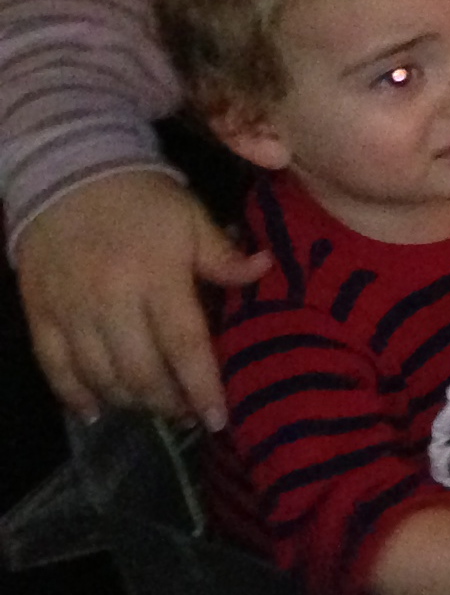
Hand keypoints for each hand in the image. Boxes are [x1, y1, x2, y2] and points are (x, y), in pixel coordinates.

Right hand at [17, 172, 273, 426]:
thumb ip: (223, 255)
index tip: (220, 419)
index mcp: (156, 278)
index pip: (184, 345)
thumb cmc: (142, 202)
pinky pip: (54, 366)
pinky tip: (98, 412)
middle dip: (169, 403)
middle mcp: (110, 300)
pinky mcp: (38, 312)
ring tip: (155, 409)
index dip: (202, 387)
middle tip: (190, 415)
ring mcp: (70, 310)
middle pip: (141, 371)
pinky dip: (75, 395)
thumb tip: (266, 269)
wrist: (67, 175)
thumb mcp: (191, 219)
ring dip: (131, 401)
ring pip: (100, 376)